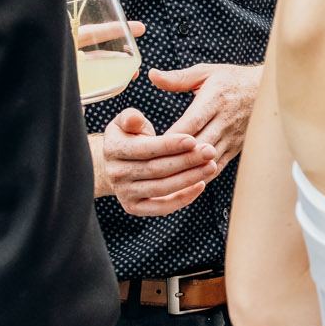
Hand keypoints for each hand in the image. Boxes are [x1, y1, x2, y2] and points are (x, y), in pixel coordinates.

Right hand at [100, 110, 217, 215]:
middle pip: (156, 169)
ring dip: (189, 178)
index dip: (169, 145)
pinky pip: (161, 207)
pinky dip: (182, 199)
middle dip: (186, 160)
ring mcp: (124, 193)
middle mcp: (116, 173)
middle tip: (210, 151)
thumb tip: (134, 118)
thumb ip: (130, 117)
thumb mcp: (125, 122)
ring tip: (211, 166)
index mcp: (113, 149)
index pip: (145, 149)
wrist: (116, 164)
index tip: (193, 139)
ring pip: (161, 188)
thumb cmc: (129, 137)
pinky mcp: (134, 207)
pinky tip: (200, 185)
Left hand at [151, 62, 261, 171]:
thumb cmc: (231, 80)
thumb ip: (178, 78)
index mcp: (215, 99)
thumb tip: (152, 75)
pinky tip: (184, 183)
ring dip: (188, 169)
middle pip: (199, 144)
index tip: (152, 144)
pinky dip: (201, 176)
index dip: (174, 136)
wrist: (268, 91)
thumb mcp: (206, 73)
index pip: (193, 121)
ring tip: (165, 178)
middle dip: (177, 156)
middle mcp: (225, 120)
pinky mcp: (237, 148)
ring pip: (208, 159)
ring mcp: (233, 137)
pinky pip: (218, 167)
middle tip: (152, 165)